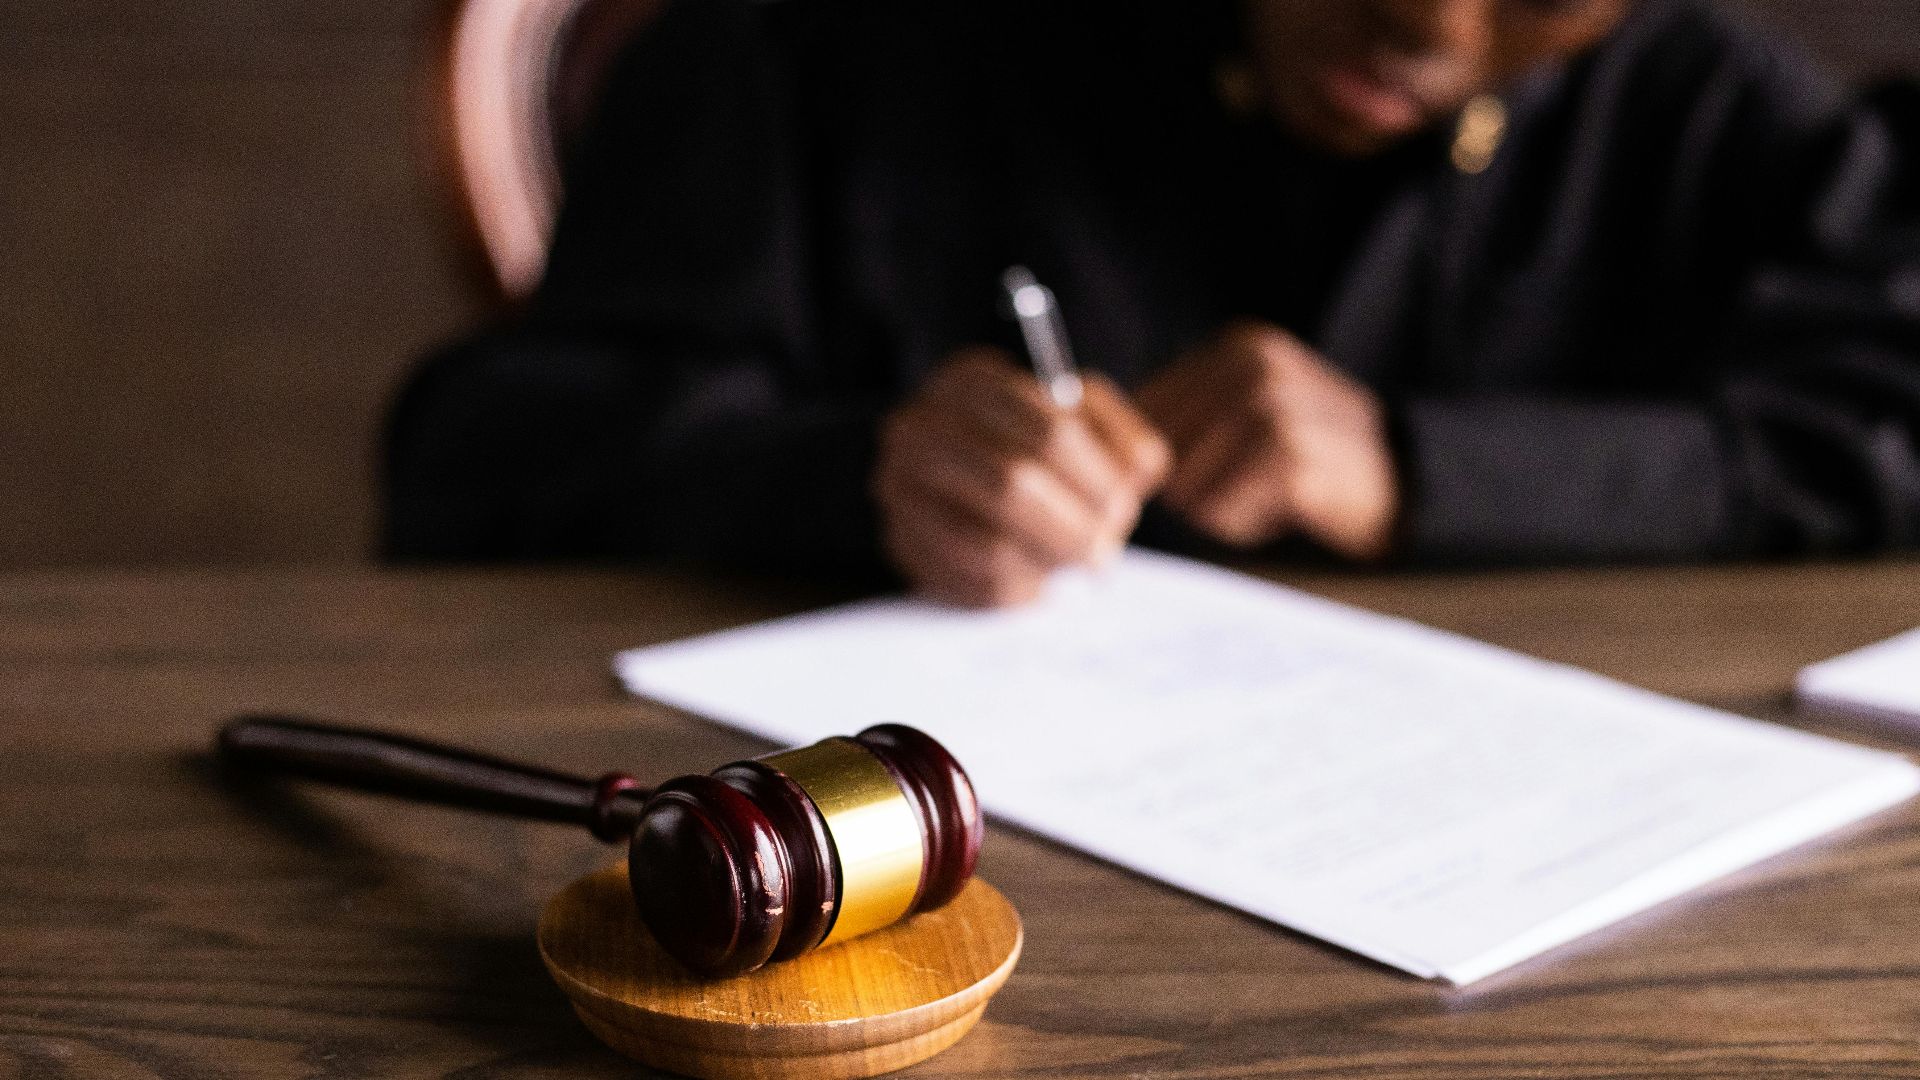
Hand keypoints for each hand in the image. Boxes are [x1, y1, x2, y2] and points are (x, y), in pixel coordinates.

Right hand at [874, 347, 1168, 606]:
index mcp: (971, 381)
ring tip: (1071, 565)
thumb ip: (1121, 438)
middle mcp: (919, 427)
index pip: (1049, 431)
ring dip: (1045, 564)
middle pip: (1012, 485)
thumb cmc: (1039, 447)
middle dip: (1072, 528)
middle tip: (1104, 553)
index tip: (1122, 508)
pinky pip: (967, 583)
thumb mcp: (1086, 422)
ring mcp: (899, 487)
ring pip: (987, 545)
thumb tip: (1134, 476)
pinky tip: (1037, 580)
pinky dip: (1017, 591)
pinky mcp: (899, 541)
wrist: (961, 475)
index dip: (1097, 480)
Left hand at [1137, 321, 1398, 559]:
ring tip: (1266, 496)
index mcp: (1238, 347)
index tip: (1194, 474)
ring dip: (1216, 508)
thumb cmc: (1313, 456)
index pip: (1146, 407)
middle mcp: (1253, 365)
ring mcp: (1273, 407)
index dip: (1156, 456)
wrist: (1405, 481)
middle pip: (1159, 449)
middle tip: (1243, 488)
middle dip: (1188, 484)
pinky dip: (1242, 524)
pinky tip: (1283, 509)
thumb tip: (1108, 445)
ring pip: (1186, 483)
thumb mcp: (1255, 409)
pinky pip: (1221, 510)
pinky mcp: (1288, 456)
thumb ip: (1190, 414)